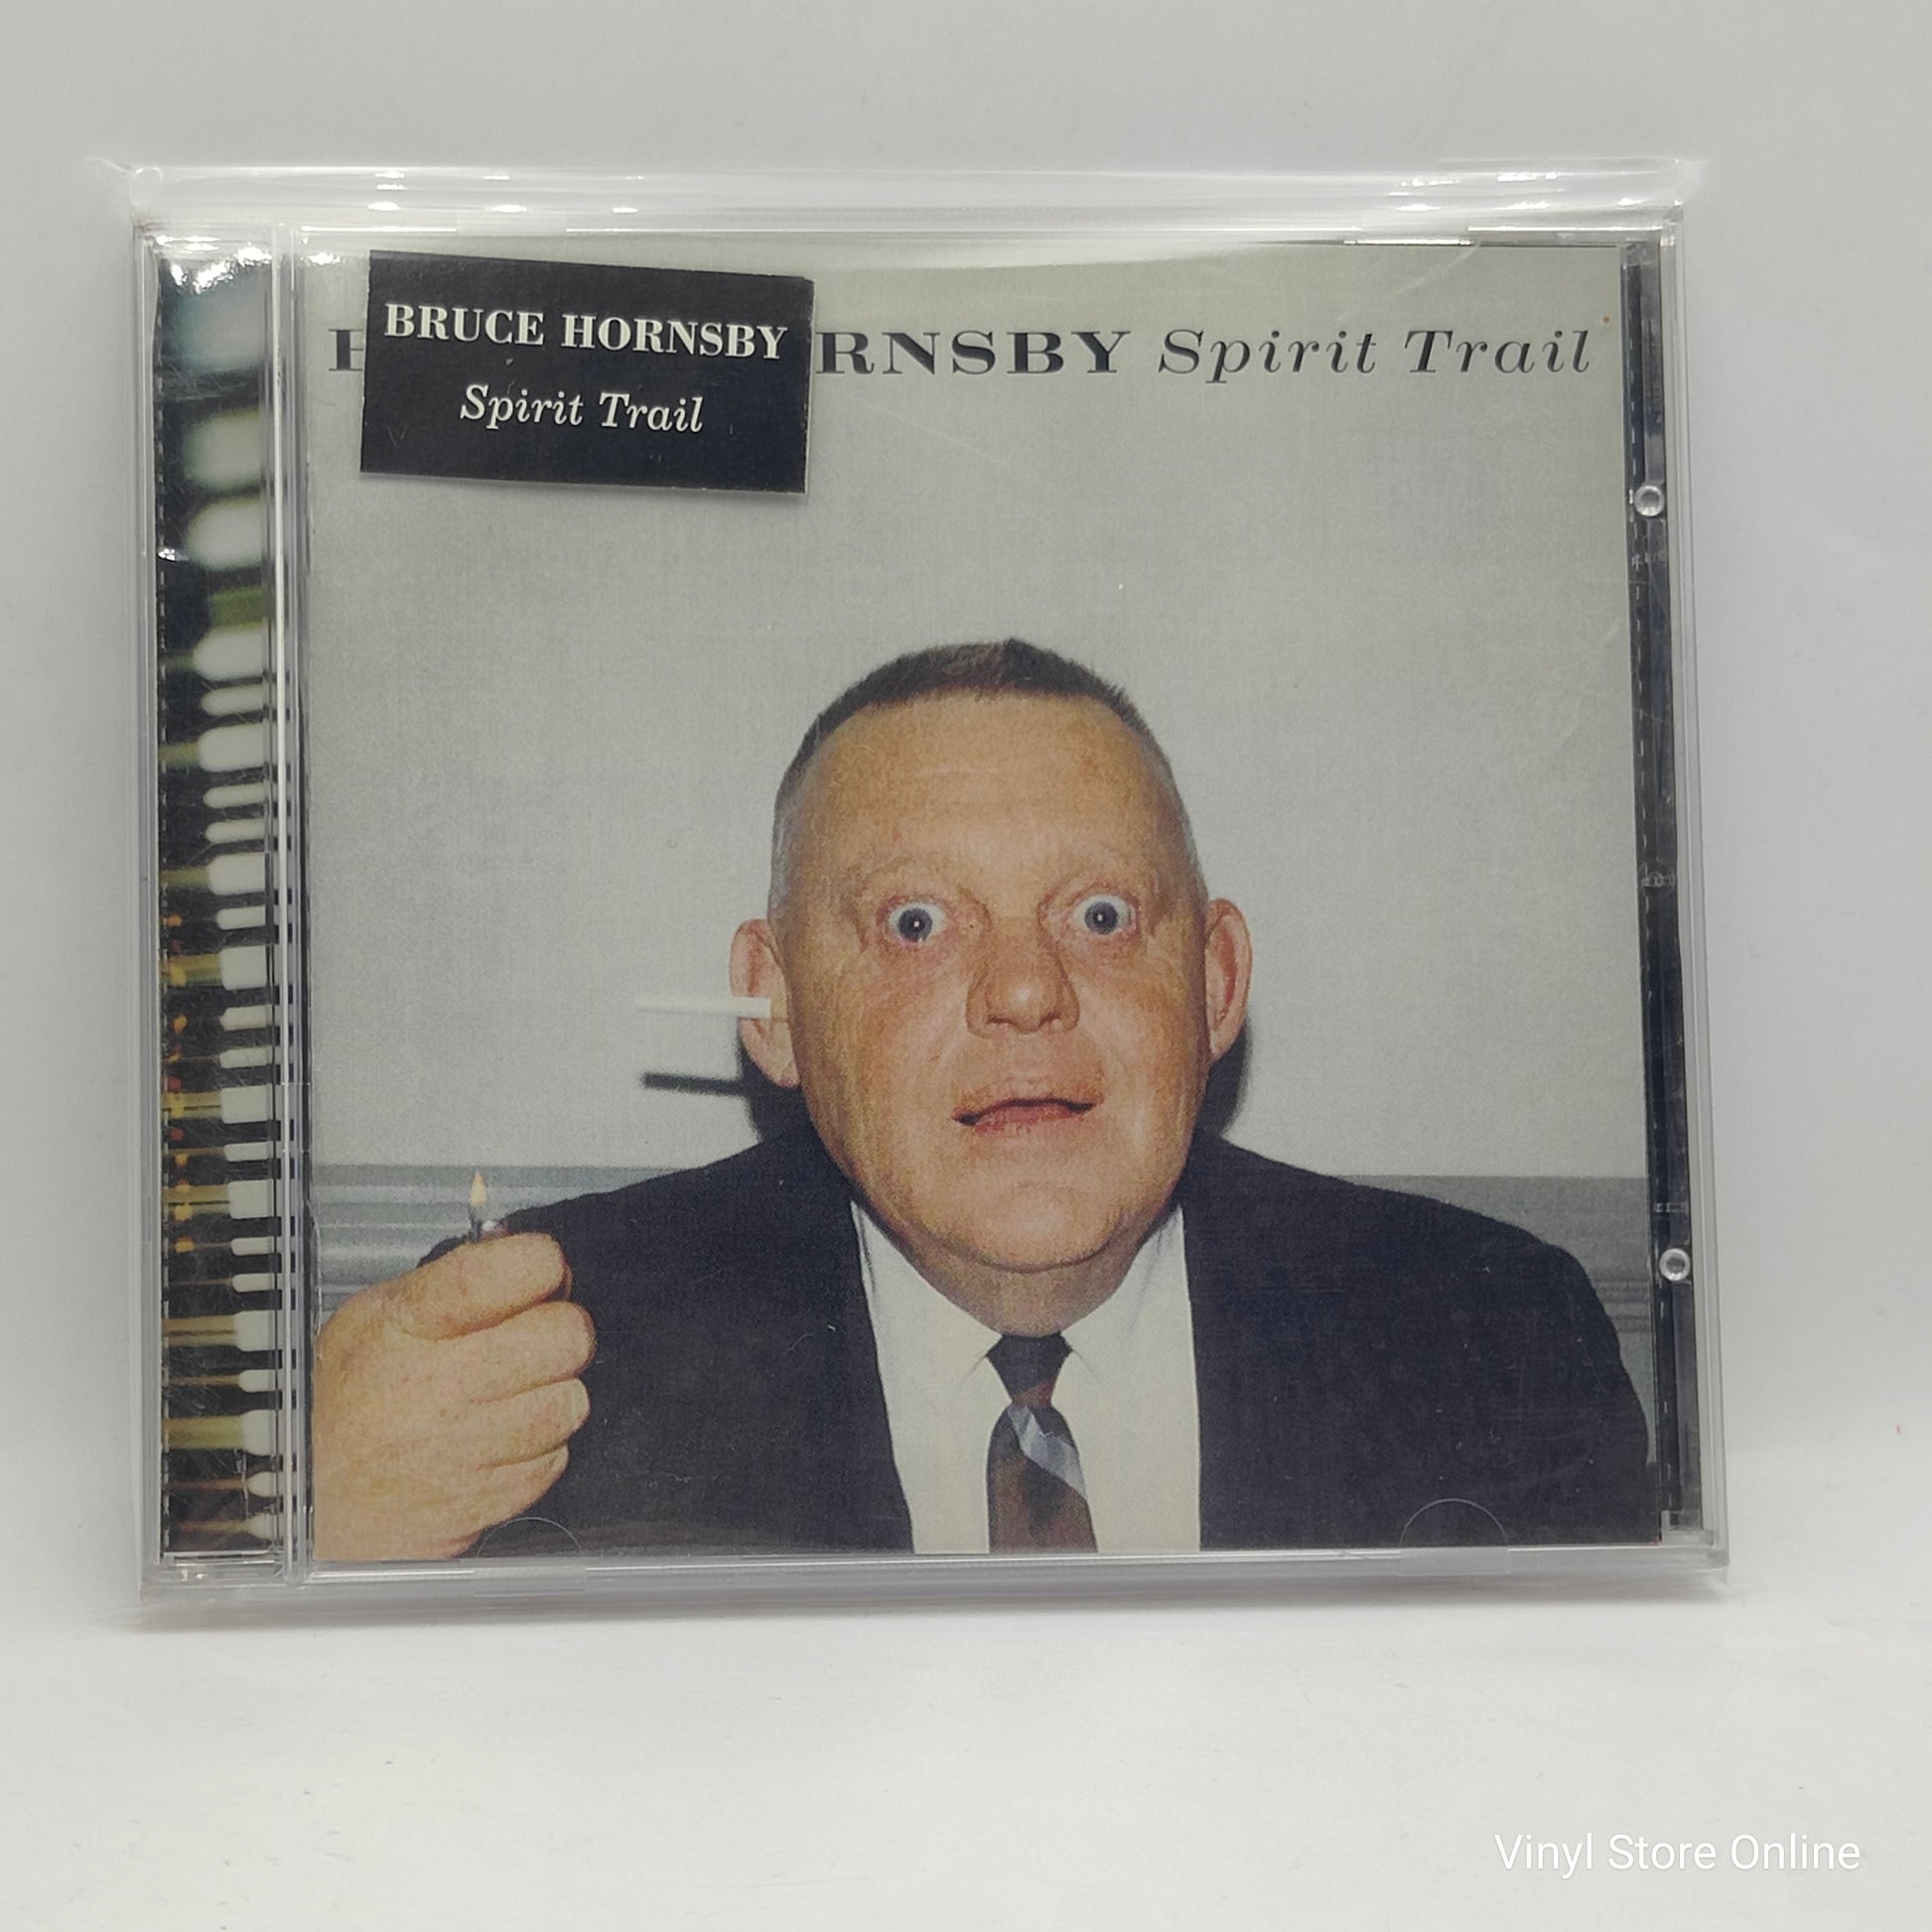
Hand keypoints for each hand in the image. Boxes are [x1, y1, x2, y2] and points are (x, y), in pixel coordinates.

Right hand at [312, 1233, 593, 1559]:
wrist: (303, 1499)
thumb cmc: (341, 1399)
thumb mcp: (375, 1314)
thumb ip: (453, 1281)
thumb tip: (524, 1257)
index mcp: (414, 1324)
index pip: (521, 1268)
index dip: (540, 1263)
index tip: (534, 1273)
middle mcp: (445, 1386)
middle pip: (567, 1336)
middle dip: (558, 1331)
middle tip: (528, 1340)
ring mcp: (466, 1450)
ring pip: (569, 1402)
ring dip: (551, 1395)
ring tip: (510, 1396)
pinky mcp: (483, 1503)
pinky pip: (551, 1462)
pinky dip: (535, 1452)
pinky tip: (496, 1442)